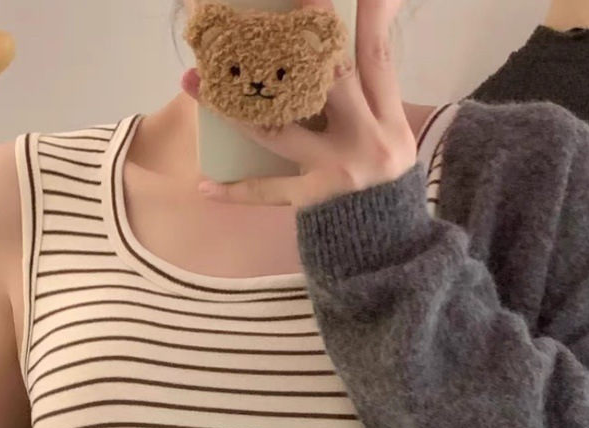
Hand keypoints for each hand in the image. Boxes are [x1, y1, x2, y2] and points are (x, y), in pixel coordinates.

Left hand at [180, 0, 415, 208]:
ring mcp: (337, 172)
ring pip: (280, 130)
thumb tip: (362, 19)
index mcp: (389, 117)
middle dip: (296, 47)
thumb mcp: (392, 128)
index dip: (357, 18)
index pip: (375, 56)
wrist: (386, 245)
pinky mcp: (313, 201)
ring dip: (234, 107)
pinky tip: (204, 185)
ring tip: (196, 82)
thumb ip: (373, 82)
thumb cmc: (383, 178)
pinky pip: (268, 193)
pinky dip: (236, 191)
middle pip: (331, 82)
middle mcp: (368, 141)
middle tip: (254, 24)